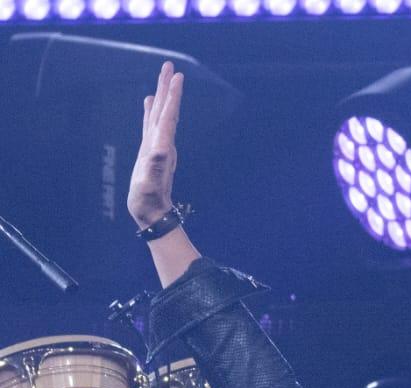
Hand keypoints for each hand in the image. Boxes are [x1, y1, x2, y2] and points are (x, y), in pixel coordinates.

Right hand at [129, 61, 182, 230]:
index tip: (178, 76)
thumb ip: (156, 167)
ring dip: (161, 95)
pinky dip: (150, 110)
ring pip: (159, 113)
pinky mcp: (150, 149)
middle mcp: (162, 142)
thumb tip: (161, 150)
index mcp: (162, 145)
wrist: (153, 213)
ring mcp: (156, 144)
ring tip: (163, 77)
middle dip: (168, 88)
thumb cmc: (148, 200)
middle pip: (165, 109)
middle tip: (170, 66)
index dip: (172, 96)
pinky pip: (150, 123)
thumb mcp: (150, 183)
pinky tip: (148, 101)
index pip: (168, 115)